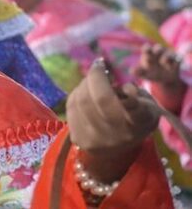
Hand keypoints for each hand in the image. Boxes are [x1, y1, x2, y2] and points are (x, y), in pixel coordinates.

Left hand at [66, 59, 161, 181]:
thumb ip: (139, 94)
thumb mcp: (148, 106)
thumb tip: (125, 88)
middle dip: (97, 77)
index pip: (136, 110)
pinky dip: (77, 94)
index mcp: (139, 125)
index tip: (127, 84)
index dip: (129, 93)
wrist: (118, 148)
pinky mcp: (78, 138)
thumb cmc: (135, 119)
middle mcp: (117, 136)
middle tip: (99, 69)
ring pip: (81, 99)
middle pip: (101, 98)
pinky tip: (85, 94)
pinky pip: (71, 106)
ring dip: (85, 84)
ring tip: (93, 82)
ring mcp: (96, 140)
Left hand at [132, 44, 183, 88]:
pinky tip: (174, 64)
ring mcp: (169, 56)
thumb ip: (138, 72)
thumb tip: (131, 71)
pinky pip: (178, 59)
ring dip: (167, 57)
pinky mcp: (177, 61)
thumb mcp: (144, 73)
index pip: (147, 48)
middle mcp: (159, 52)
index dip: (146, 49)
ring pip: (169, 53)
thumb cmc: (151, 72)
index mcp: (149, 53)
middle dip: (157, 51)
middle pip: (158, 48)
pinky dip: (177, 61)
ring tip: (164, 62)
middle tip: (156, 56)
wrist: (164, 79)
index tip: (146, 52)